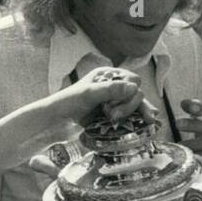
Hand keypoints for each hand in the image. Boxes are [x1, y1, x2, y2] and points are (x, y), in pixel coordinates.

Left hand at [27, 67, 151, 143]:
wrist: (55, 123)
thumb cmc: (67, 103)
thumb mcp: (89, 94)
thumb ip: (111, 90)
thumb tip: (135, 88)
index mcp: (107, 76)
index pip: (133, 80)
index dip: (129, 92)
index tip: (114, 102)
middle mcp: (113, 87)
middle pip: (136, 93)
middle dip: (129, 105)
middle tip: (111, 115)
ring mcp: (114, 102)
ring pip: (136, 105)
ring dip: (133, 113)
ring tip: (122, 121)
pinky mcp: (112, 116)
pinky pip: (131, 117)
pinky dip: (137, 120)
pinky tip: (147, 124)